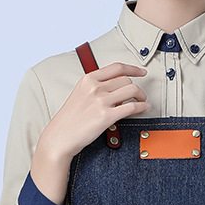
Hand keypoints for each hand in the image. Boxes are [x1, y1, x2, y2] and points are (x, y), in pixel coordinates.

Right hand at [34, 62, 150, 168]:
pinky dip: (141, 106)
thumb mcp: (79, 95)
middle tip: (139, 95)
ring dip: (141, 96)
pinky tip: (144, 108)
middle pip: (126, 80)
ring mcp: (100, 101)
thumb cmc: (68, 120)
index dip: (132, 69)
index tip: (140, 72)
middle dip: (136, 88)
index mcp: (87, 80)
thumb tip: (117, 90)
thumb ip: (96, 89)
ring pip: (132, 90)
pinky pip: (131, 107)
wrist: (59, 137)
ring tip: (142, 101)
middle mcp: (94, 88)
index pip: (116, 68)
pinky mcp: (106, 116)